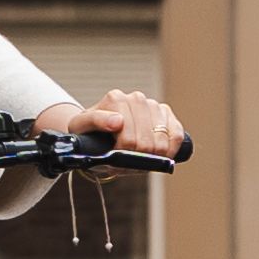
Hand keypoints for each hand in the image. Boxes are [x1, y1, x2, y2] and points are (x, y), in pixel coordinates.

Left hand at [37, 90, 187, 160]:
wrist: (101, 132)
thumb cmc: (90, 131)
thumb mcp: (82, 127)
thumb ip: (95, 121)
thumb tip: (118, 121)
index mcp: (116, 99)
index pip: (129, 137)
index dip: (124, 154)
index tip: (116, 157)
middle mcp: (136, 98)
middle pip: (147, 141)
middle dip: (138, 157)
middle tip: (127, 160)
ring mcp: (153, 105)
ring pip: (162, 139)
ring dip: (153, 155)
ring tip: (140, 157)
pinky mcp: (166, 113)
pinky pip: (177, 134)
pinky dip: (172, 149)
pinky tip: (161, 155)